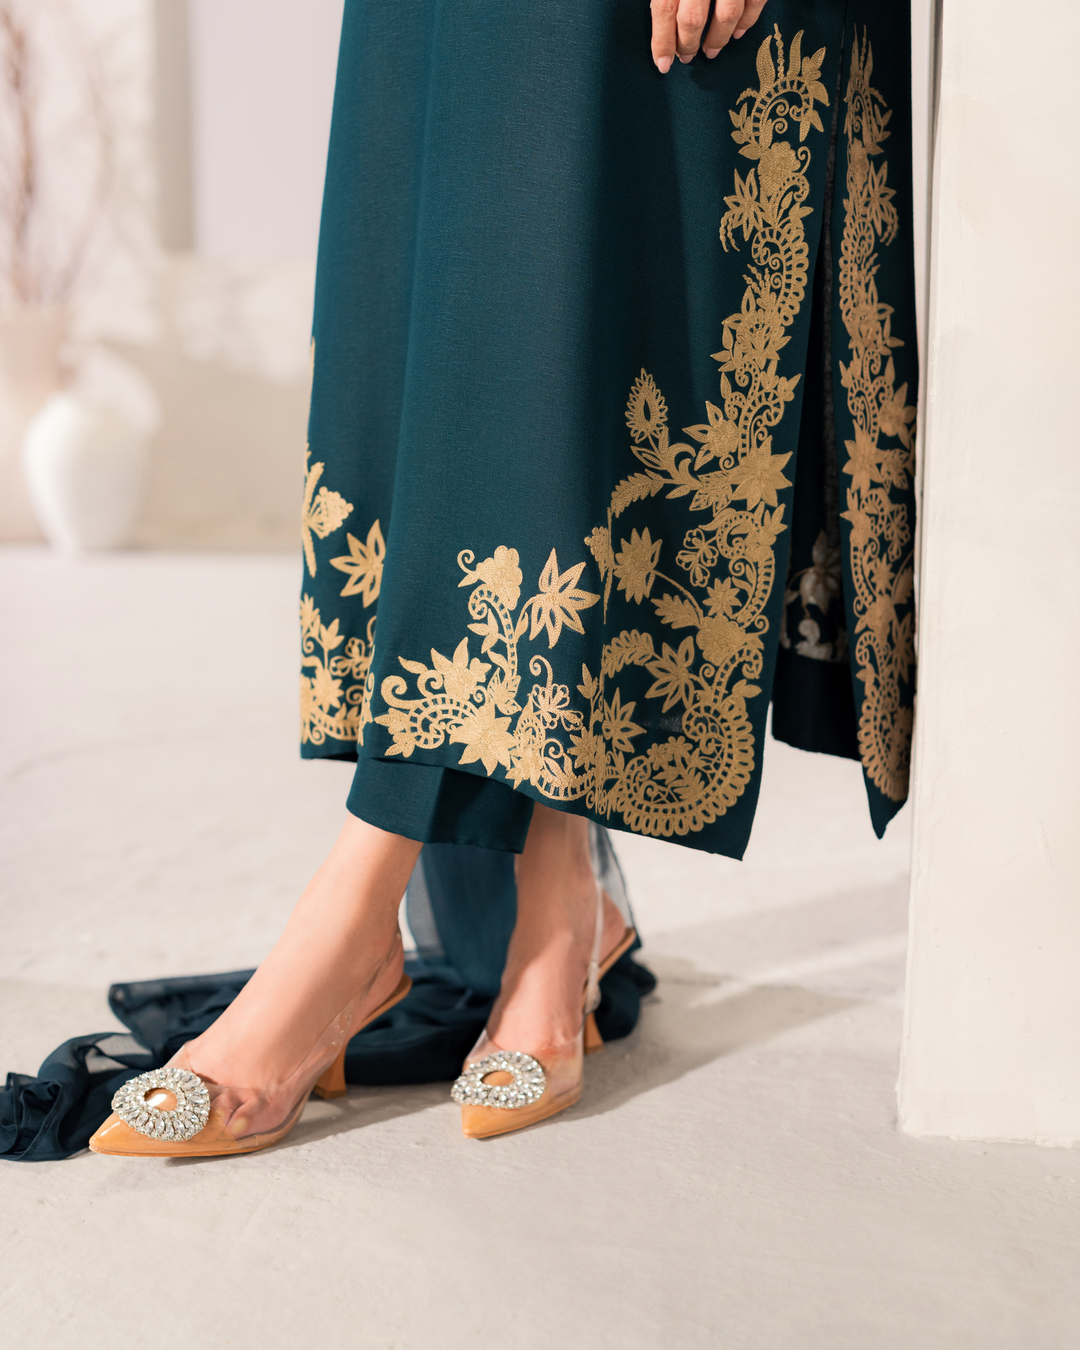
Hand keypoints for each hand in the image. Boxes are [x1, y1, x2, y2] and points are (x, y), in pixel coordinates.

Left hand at [650, 0, 769, 72]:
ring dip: (717, 39)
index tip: (663, 64)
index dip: (662, 41)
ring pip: (726, 16)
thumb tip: (661, 18)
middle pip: (692, 19)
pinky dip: (747, 21)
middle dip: (688, 44)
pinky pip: (755, 2)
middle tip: (687, 57)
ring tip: (710, 51)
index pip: (664, 10)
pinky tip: (738, 33)